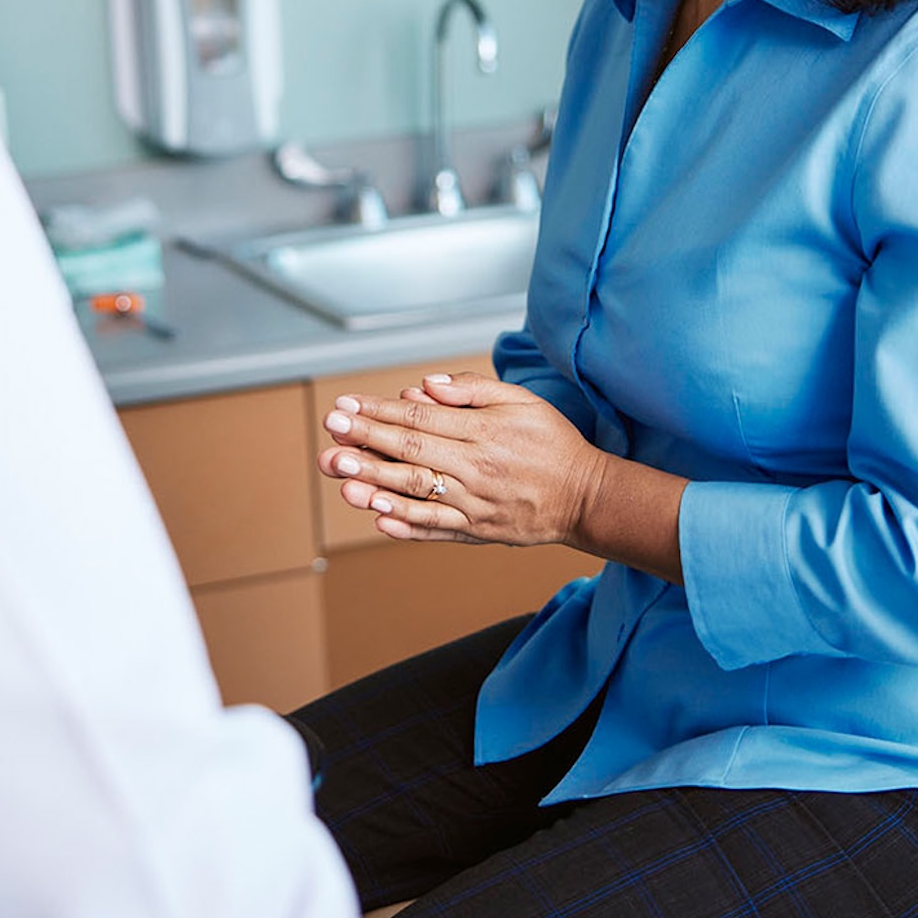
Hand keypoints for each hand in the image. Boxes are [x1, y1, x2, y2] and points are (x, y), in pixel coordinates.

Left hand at [317, 372, 603, 549]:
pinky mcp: (478, 531)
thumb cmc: (551, 442)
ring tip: (342, 479)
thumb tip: (426, 386)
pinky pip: (437, 529)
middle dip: (366, 443)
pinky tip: (378, 518)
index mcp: (484, 432)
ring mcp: (475, 503)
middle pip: (412, 454)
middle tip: (330, 436)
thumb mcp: (521, 400)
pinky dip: (407, 525)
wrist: (586, 496)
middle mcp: (477, 468)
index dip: (378, 412)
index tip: (344, 406)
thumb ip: (472, 389)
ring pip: (419, 494)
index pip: (420, 420)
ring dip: (377, 485)